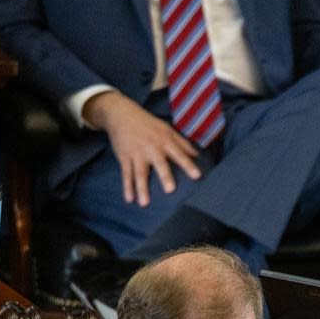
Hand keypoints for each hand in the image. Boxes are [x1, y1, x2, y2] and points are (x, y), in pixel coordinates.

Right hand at [82, 90, 201, 205]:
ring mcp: (137, 153)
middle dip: (164, 176)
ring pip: (140, 173)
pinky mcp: (124, 157)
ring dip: (141, 188)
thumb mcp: (166, 129)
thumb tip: (198, 155)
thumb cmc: (148, 124)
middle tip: (170, 190)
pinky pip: (126, 174)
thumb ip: (182, 143)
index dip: (188, 165)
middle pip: (159, 164)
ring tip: (144, 203)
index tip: (197, 176)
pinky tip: (129, 200)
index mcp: (164, 141)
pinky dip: (127, 187)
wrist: (121, 114)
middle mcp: (151, 147)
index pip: (179, 154)